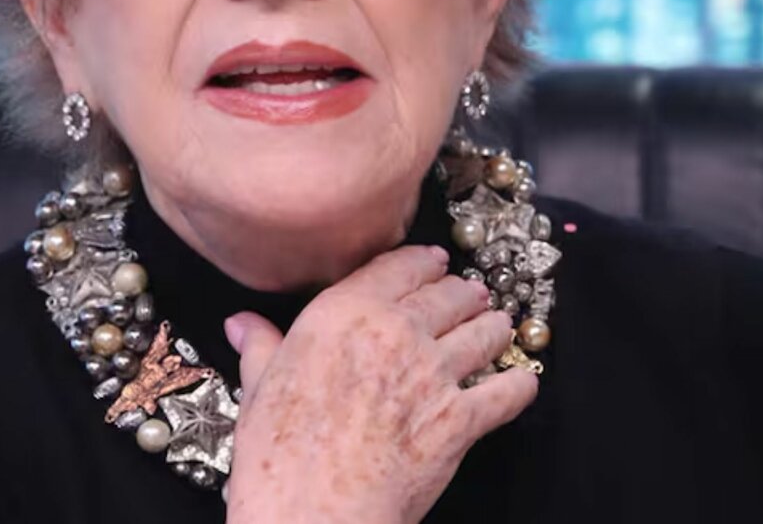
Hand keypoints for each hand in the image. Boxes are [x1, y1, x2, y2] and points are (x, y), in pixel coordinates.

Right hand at [221, 244, 537, 523]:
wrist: (313, 511)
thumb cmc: (278, 454)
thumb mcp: (260, 388)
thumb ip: (262, 347)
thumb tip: (242, 323)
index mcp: (343, 312)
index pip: (399, 266)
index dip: (425, 262)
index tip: (436, 263)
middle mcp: (395, 331)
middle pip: (449, 294)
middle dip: (465, 293)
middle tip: (470, 296)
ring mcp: (434, 373)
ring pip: (484, 333)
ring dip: (494, 328)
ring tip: (498, 327)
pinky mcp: (462, 419)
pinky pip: (507, 391)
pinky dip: (519, 386)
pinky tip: (520, 383)